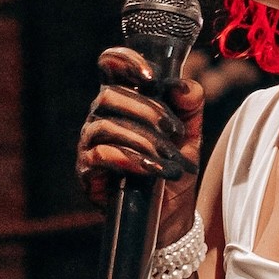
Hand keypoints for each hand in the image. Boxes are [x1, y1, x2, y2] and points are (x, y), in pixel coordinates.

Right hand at [77, 49, 205, 238]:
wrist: (169, 218)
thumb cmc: (173, 172)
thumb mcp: (190, 138)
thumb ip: (191, 107)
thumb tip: (184, 85)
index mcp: (124, 101)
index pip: (110, 66)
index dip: (124, 61)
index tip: (151, 77)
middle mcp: (102, 116)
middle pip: (110, 95)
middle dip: (146, 110)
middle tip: (174, 131)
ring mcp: (91, 143)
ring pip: (105, 124)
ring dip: (141, 138)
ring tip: (168, 158)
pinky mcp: (87, 169)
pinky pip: (100, 155)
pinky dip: (129, 159)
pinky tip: (151, 168)